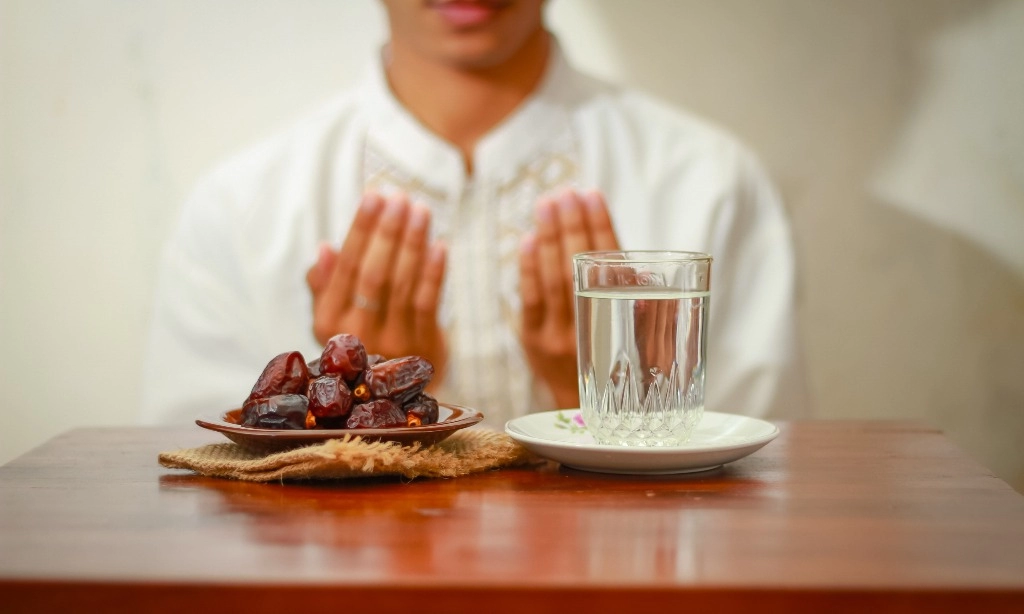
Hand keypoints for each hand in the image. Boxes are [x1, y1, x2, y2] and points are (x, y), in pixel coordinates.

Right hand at [306, 192, 447, 381]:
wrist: (399, 392)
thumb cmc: (364, 339)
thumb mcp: (334, 318)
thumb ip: (325, 285)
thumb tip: (325, 249)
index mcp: (327, 322)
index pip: (346, 267)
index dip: (361, 230)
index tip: (373, 197)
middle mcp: (355, 334)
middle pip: (373, 274)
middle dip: (387, 232)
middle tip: (400, 198)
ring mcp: (391, 342)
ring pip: (402, 285)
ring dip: (413, 244)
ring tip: (421, 211)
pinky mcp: (422, 347)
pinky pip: (428, 303)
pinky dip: (434, 272)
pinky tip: (440, 245)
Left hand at [519, 189, 618, 407]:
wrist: (583, 405)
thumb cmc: (614, 359)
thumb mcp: (635, 333)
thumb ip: (633, 299)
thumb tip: (636, 266)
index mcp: (622, 319)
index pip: (611, 263)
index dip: (600, 226)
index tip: (592, 194)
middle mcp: (591, 328)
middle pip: (578, 267)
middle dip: (570, 225)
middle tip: (564, 193)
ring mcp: (559, 335)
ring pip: (553, 279)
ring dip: (548, 237)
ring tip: (546, 204)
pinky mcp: (532, 341)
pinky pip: (529, 300)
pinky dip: (528, 268)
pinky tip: (527, 239)